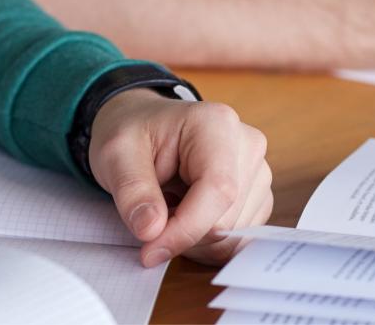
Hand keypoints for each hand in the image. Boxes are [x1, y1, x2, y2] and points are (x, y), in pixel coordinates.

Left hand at [90, 89, 271, 266]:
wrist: (145, 127)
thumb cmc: (134, 134)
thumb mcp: (116, 154)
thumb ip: (132, 191)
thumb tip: (151, 230)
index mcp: (217, 125)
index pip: (219, 191)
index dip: (185, 229)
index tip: (149, 251)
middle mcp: (248, 146)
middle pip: (226, 220)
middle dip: (183, 234)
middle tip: (150, 218)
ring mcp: (258, 172)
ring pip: (233, 235)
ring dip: (193, 240)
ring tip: (167, 211)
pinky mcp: (258, 196)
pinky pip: (237, 239)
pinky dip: (206, 243)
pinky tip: (185, 219)